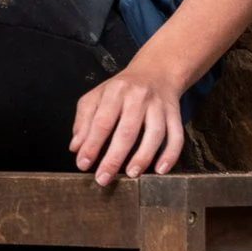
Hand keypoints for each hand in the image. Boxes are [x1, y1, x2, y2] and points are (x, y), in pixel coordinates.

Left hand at [71, 62, 190, 184]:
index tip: (83, 164)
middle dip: (114, 158)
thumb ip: (84, 120)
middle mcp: (139, 97)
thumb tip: (75, 147)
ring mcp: (159, 106)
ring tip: (130, 174)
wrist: (156, 71)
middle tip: (103, 178)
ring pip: (155, 134)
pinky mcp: (175, 114)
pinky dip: (170, 154)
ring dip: (143, 157)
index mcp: (115, 91)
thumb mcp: (96, 96)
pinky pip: (176, 136)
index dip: (91, 145)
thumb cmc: (121, 89)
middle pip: (127, 131)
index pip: (101, 121)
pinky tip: (160, 170)